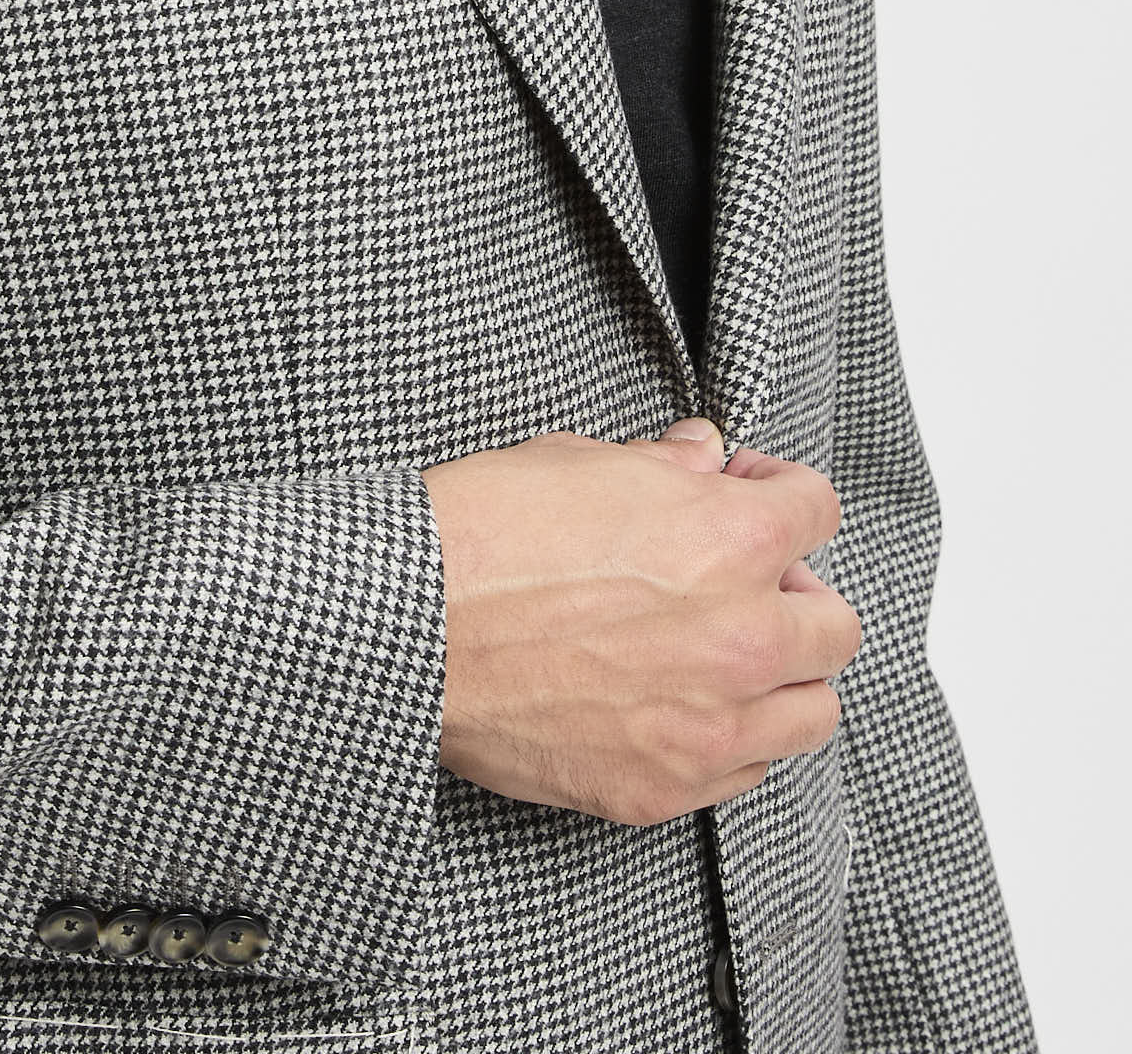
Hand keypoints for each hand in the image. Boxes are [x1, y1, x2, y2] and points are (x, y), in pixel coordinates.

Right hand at [417, 419, 860, 823]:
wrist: (411, 624)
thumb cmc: (484, 533)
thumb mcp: (578, 462)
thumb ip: (664, 467)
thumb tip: (700, 458)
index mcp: (729, 539)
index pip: (818, 510)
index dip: (779, 491)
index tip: (746, 494)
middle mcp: (739, 636)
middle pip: (835, 624)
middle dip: (794, 593)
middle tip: (743, 581)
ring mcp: (708, 723)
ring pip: (812, 711)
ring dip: (783, 676)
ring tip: (726, 653)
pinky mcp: (664, 787)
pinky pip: (747, 772)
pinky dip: (733, 739)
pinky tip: (683, 704)